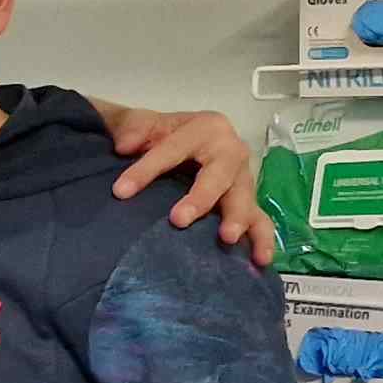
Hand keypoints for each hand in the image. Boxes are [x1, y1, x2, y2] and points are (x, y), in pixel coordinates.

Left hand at [103, 104, 274, 262]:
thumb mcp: (143, 123)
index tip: (120, 192)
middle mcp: (230, 150)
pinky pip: (260, 219)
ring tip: (227, 238)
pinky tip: (260, 260)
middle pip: (219, 175)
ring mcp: (242, 177)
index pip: (173, 150)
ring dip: (237, 219)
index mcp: (205, 127)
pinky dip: (262, 238)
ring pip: (244, 197)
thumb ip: (132, 129)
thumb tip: (124, 146)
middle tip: (179, 220)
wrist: (178, 138)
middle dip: (201, 197)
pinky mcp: (247, 200)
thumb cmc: (160, 133)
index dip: (146, 170)